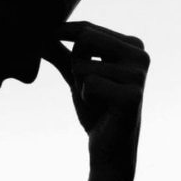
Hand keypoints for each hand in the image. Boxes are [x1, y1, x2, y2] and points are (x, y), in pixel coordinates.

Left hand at [41, 21, 149, 176]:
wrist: (110, 150)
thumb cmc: (95, 109)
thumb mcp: (77, 75)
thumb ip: (62, 52)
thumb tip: (39, 32)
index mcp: (134, 45)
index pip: (86, 30)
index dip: (67, 43)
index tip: (65, 58)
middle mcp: (141, 56)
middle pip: (84, 40)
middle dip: (76, 67)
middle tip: (92, 90)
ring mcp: (139, 75)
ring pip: (82, 65)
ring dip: (81, 87)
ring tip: (100, 102)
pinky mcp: (132, 95)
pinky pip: (88, 84)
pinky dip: (87, 100)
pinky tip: (103, 112)